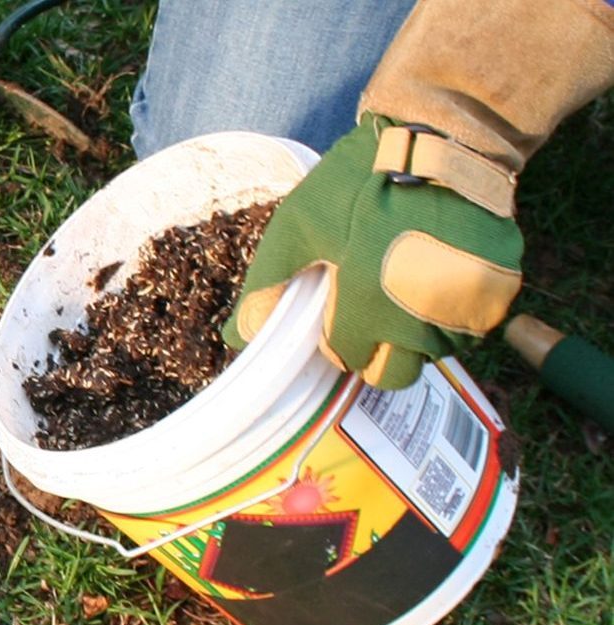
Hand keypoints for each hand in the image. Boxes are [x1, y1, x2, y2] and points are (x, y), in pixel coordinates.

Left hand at [223, 115, 522, 388]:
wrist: (443, 139)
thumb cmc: (359, 181)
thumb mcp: (298, 227)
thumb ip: (268, 285)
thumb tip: (236, 337)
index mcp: (368, 306)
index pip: (347, 360)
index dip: (335, 341)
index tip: (334, 313)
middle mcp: (422, 321)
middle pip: (393, 373)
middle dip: (375, 353)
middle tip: (368, 311)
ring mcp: (467, 310)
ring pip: (433, 353)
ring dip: (414, 334)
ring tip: (401, 283)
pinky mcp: (500, 294)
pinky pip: (469, 328)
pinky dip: (450, 314)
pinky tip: (434, 275)